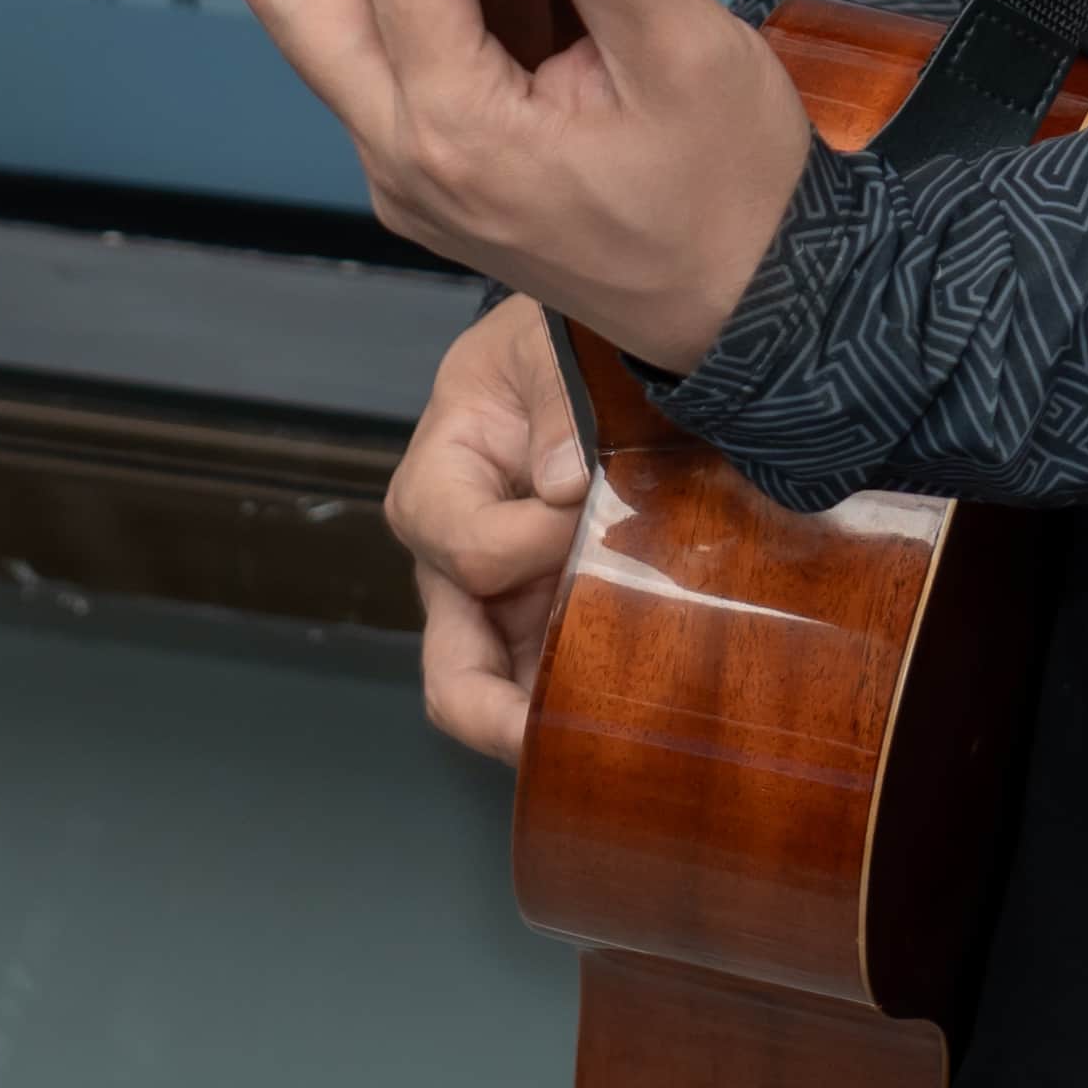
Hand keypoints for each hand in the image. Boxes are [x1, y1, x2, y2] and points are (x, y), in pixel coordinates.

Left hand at [239, 0, 809, 374]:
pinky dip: (439, 11)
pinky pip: (389, 65)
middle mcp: (402, 160)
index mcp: (455, 134)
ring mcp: (406, 173)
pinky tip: (534, 12)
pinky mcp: (427, 175)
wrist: (752, 311)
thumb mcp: (685, 52)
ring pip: (336, 26)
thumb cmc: (731, 207)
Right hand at [389, 294, 586, 760]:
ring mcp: (507, 605)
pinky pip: (562, 685)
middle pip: (455, 672)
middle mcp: (456, 566)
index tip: (595, 504)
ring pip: (511, 700)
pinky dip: (596, 707)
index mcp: (437, 491)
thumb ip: (555, 403)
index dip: (534, 542)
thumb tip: (564, 485)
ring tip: (630, 741)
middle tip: (579, 740)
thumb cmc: (549, 347)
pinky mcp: (557, 620)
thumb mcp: (543, 346)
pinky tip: (650, 718)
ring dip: (564, 723)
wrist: (586, 358)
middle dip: (509, 718)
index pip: (470, 550)